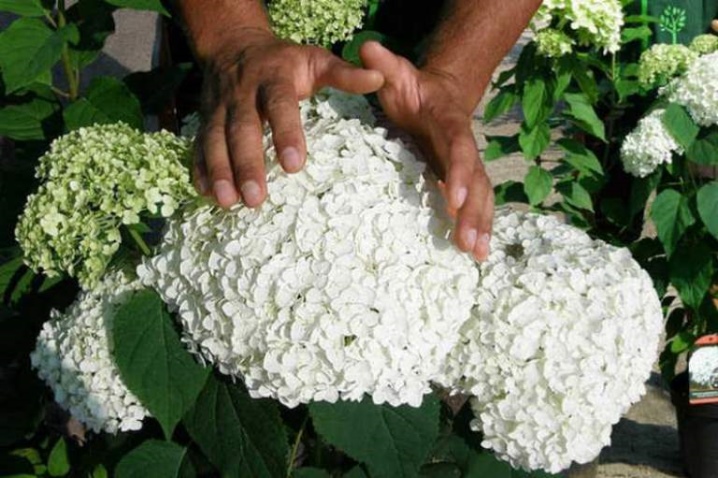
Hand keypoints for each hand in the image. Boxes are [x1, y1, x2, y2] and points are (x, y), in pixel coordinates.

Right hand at [195, 28, 383, 207]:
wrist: (234, 45)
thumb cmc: (285, 61)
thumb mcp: (316, 60)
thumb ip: (346, 73)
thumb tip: (379, 79)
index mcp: (274, 78)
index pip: (279, 106)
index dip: (286, 134)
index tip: (294, 166)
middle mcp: (243, 93)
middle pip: (242, 129)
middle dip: (247, 164)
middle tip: (255, 198)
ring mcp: (219, 108)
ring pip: (215, 140)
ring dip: (220, 171)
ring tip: (228, 202)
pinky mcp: (205, 120)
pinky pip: (198, 145)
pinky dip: (200, 169)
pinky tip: (206, 194)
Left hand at [360, 41, 494, 260]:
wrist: (437, 97)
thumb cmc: (413, 90)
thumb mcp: (398, 74)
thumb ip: (384, 64)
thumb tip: (366, 48)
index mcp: (451, 123)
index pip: (459, 147)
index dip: (460, 171)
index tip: (453, 197)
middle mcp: (464, 147)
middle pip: (477, 180)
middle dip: (474, 211)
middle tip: (469, 242)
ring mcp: (465, 166)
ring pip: (481, 197)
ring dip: (481, 225)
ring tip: (477, 255)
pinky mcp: (460, 180)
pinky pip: (475, 204)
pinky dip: (478, 227)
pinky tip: (475, 253)